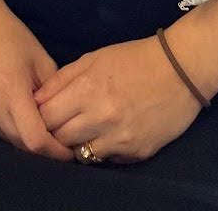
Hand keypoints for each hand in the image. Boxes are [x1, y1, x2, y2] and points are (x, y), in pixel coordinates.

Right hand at [0, 6, 74, 162]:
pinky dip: (14, 131)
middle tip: (61, 140)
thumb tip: (67, 122)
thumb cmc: (12, 37)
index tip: (70, 151)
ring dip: (28, 140)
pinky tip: (22, 115)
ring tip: (43, 125)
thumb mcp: (42, 61)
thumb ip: (54, 95)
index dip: (54, 151)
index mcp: (10, 90)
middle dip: (44, 147)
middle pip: (23, 144)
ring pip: (11, 141)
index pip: (34, 139)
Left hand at [34, 34, 201, 163]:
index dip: (40, 115)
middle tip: (60, 123)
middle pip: (59, 138)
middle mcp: (102, 117)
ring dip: (76, 144)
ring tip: (82, 129)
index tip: (42, 112)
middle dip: (54, 131)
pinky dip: (100, 150)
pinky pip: (106, 160)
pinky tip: (105, 135)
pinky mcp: (136, 153)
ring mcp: (120, 139)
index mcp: (88, 89)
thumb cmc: (134, 59)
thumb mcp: (93, 58)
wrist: (180, 71)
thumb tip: (37, 99)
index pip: (46, 115)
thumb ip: (62, 79)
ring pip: (80, 155)